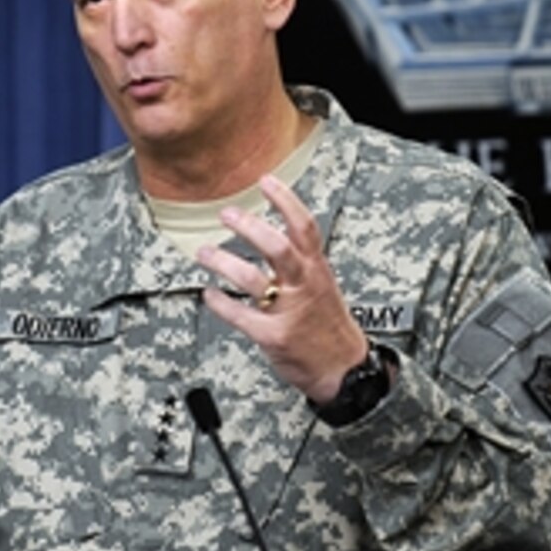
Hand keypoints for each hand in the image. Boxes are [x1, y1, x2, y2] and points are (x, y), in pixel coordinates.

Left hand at [197, 174, 368, 402]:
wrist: (345, 368)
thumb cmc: (329, 325)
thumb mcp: (323, 284)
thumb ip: (300, 261)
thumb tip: (271, 233)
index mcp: (317, 269)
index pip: (304, 226)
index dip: (285, 200)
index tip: (266, 182)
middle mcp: (304, 285)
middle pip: (277, 247)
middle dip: (249, 228)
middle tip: (228, 215)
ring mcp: (288, 311)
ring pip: (252, 279)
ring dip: (223, 262)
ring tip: (205, 253)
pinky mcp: (274, 336)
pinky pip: (240, 315)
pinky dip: (220, 303)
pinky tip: (209, 295)